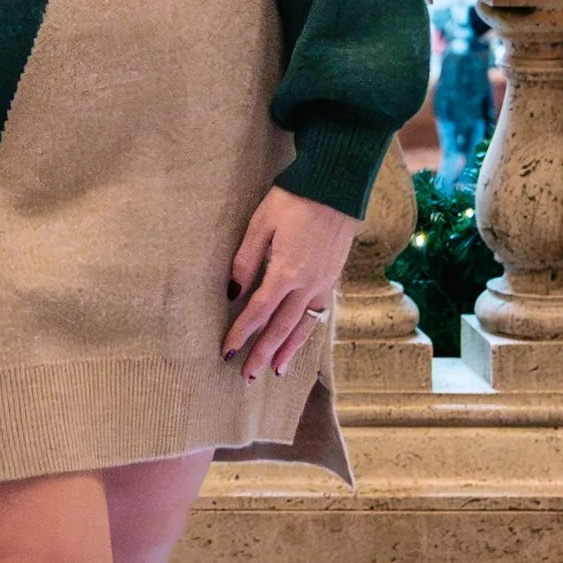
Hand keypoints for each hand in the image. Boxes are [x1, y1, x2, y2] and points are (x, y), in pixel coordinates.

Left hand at [222, 185, 356, 382]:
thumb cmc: (293, 200)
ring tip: (277, 371)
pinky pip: (319, 313)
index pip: (258, 312)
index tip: (227, 351)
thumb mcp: (260, 224)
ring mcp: (323, 282)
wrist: (335, 187)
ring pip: (304, 325)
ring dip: (288, 350)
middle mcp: (306, 284)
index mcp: (285, 271)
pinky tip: (300, 340)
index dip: (241, 334)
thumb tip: (233, 292)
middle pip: (280, 327)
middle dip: (263, 352)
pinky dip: (308, 332)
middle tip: (248, 375)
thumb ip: (245, 260)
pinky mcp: (333, 277)